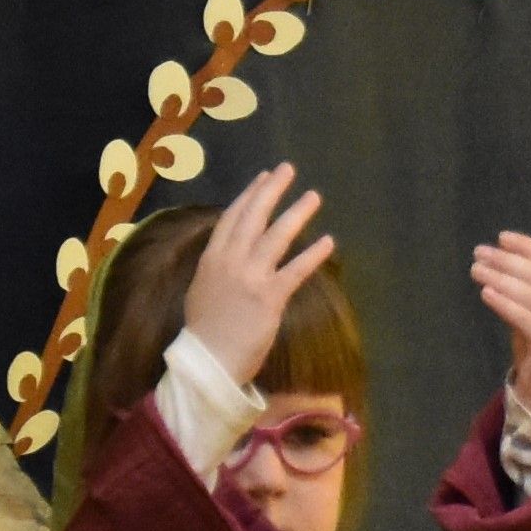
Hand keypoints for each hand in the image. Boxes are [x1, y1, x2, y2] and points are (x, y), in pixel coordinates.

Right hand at [173, 165, 333, 388]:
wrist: (208, 361)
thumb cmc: (205, 331)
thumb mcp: (202, 289)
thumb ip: (217, 267)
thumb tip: (231, 251)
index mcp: (212, 258)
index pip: (232, 217)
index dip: (249, 194)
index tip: (264, 176)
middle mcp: (230, 261)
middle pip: (253, 216)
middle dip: (272, 190)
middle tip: (288, 169)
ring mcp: (250, 277)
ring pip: (276, 236)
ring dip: (297, 213)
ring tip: (314, 196)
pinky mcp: (270, 297)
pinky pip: (296, 270)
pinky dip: (314, 254)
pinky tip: (328, 241)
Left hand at [475, 232, 530, 415]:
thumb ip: (525, 290)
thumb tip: (496, 261)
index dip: (528, 247)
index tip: (502, 238)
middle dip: (507, 261)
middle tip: (480, 253)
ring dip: (500, 279)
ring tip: (477, 270)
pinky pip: (525, 318)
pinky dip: (504, 303)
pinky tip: (486, 293)